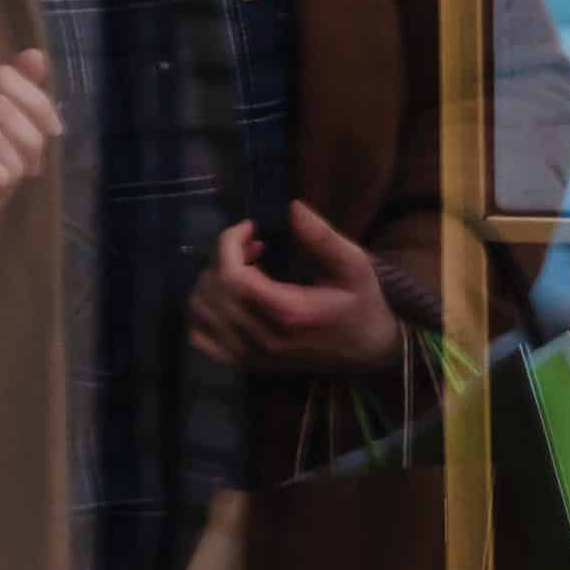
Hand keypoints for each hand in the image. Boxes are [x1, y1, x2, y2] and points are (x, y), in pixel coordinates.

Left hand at [187, 200, 401, 371]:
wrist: (369, 351)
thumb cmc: (362, 304)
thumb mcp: (354, 265)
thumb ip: (323, 238)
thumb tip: (292, 207)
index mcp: (289, 313)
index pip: (232, 276)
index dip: (229, 243)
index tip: (250, 227)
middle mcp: (263, 337)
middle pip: (213, 290)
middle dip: (223, 257)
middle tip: (253, 246)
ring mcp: (251, 354)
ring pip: (201, 311)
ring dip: (211, 280)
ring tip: (242, 269)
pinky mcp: (245, 362)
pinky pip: (200, 338)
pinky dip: (203, 312)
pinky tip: (227, 297)